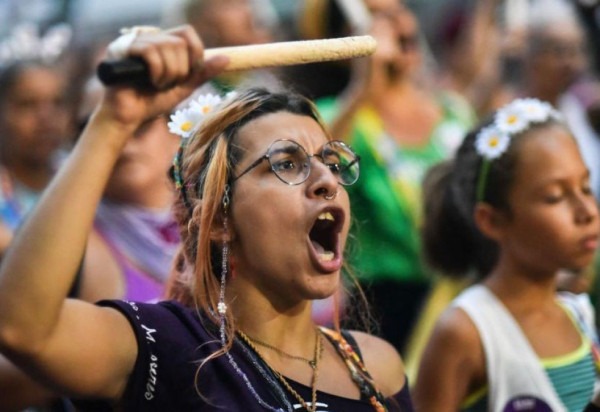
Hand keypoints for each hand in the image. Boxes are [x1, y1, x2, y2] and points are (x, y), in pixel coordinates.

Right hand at [95, 25, 227, 132]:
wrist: (128, 117)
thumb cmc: (152, 101)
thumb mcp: (184, 87)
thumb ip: (203, 73)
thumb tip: (227, 59)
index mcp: (162, 42)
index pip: (187, 32)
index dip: (195, 53)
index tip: (189, 74)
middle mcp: (148, 37)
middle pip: (179, 41)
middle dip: (180, 70)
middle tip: (168, 84)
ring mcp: (134, 41)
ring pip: (166, 46)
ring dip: (168, 74)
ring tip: (157, 85)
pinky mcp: (122, 48)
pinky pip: (150, 52)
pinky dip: (156, 72)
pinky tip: (149, 83)